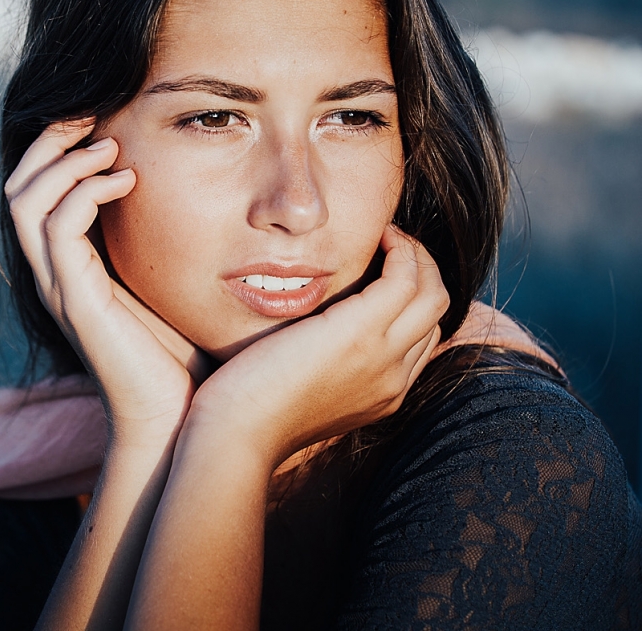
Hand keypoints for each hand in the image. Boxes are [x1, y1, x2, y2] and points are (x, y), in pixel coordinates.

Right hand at [5, 120, 211, 442]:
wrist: (177, 417)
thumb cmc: (178, 353)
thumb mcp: (163, 280)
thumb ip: (157, 239)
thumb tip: (184, 188)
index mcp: (68, 265)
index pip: (34, 188)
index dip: (56, 146)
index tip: (97, 116)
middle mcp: (52, 272)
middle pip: (17, 185)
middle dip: (49, 140)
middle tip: (91, 114)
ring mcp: (59, 287)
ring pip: (25, 201)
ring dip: (65, 162)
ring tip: (109, 147)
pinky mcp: (76, 302)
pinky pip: (59, 229)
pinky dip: (86, 193)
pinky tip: (126, 181)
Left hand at [188, 225, 448, 468]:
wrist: (236, 435)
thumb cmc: (248, 412)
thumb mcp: (300, 391)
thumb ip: (322, 367)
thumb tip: (311, 337)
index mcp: (382, 395)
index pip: (421, 338)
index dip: (411, 298)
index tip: (384, 269)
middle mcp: (393, 379)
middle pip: (435, 313)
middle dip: (422, 270)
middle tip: (392, 244)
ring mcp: (382, 356)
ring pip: (432, 292)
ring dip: (416, 255)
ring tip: (388, 235)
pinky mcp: (360, 332)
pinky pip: (405, 278)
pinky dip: (400, 250)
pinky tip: (378, 236)